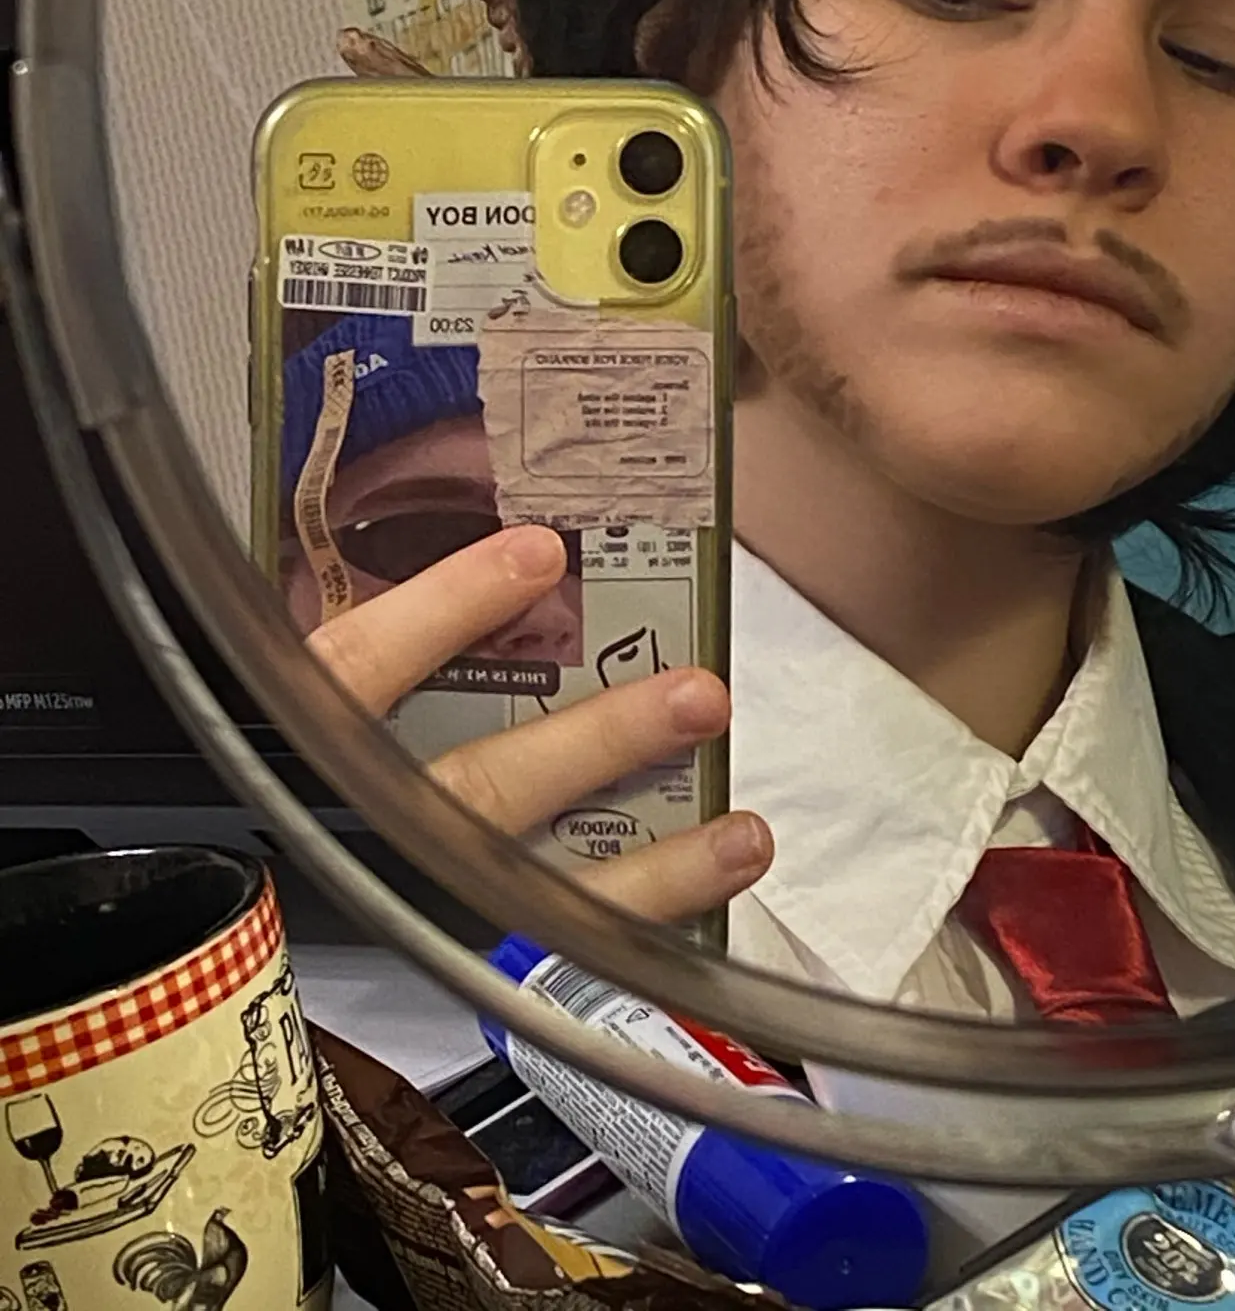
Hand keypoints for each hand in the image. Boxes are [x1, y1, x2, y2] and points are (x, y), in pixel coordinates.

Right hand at [308, 523, 771, 923]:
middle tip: (697, 697)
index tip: (539, 552)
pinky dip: (644, 922)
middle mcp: (365, 835)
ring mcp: (416, 905)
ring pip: (532, 896)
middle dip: (597, 744)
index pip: (362, 669)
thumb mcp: (291, 699)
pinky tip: (715, 884)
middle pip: (478, 793)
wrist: (215, 949)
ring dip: (654, 870)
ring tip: (743, 833)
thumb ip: (366, 641)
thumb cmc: (281, 789)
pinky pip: (557, 956)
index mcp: (304, 747)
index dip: (449, 610)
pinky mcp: (457, 957)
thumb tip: (499, 557)